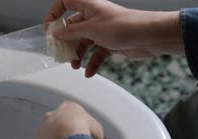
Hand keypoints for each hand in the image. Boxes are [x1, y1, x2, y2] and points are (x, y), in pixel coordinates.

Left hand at [35, 101, 106, 138]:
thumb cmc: (82, 130)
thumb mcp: (98, 131)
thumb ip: (101, 137)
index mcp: (67, 108)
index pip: (73, 115)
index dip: (80, 126)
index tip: (85, 135)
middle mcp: (51, 116)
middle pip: (59, 125)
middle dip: (66, 134)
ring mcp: (42, 130)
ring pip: (50, 138)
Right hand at [44, 0, 182, 76]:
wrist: (149, 37)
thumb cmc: (123, 26)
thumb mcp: (90, 29)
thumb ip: (70, 32)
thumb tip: (55, 33)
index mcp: (88, 6)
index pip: (65, 3)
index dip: (54, 14)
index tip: (48, 29)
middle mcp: (93, 17)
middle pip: (72, 28)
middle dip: (65, 42)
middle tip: (60, 54)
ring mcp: (101, 30)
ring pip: (83, 43)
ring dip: (77, 55)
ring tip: (74, 66)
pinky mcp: (109, 43)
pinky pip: (96, 54)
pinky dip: (91, 63)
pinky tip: (89, 72)